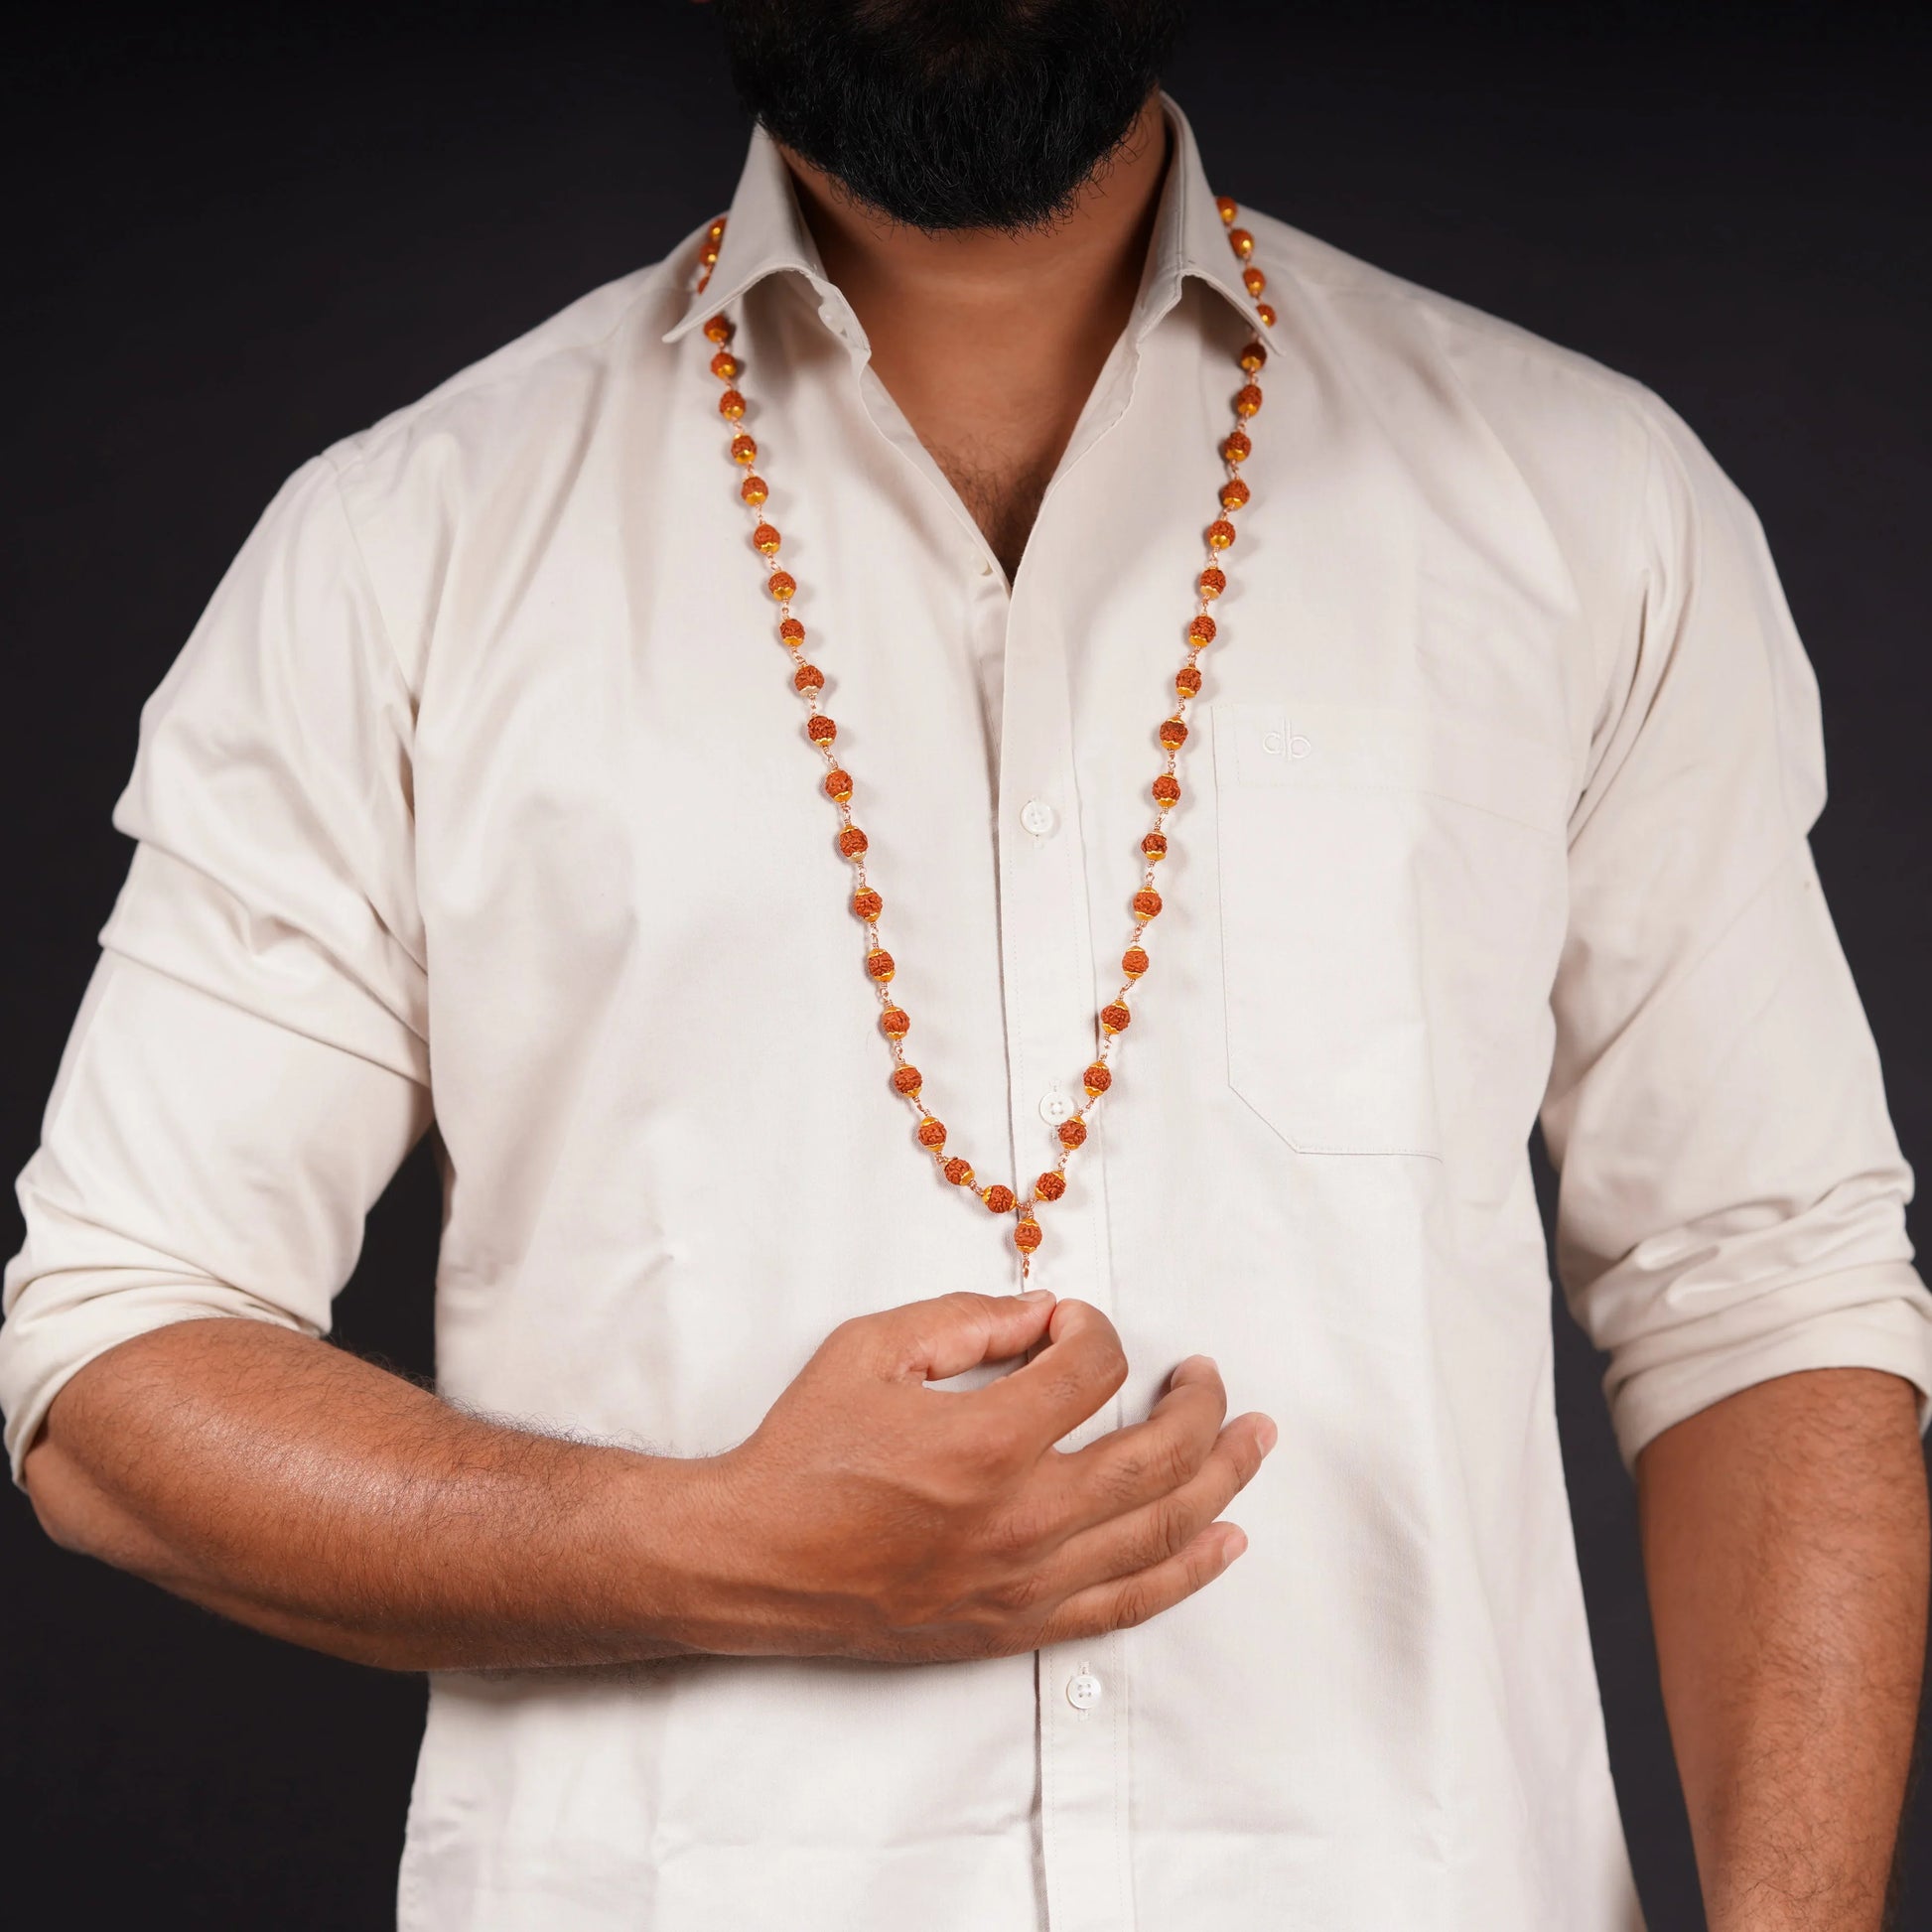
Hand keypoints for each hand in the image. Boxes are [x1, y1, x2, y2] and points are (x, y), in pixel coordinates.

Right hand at [665, 1290, 1275, 1661]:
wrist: (751, 1559)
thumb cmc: (802, 1453)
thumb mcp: (872, 1348)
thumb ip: (968, 1317)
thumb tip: (1045, 1316)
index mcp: (987, 1439)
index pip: (1093, 1369)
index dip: (1096, 1331)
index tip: (1074, 1325)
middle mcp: (1022, 1516)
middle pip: (1157, 1455)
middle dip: (1199, 1406)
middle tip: (1206, 1376)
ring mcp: (1026, 1580)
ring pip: (1160, 1530)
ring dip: (1222, 1480)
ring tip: (1254, 1442)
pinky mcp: (1017, 1625)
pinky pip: (1128, 1603)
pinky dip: (1188, 1571)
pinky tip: (1226, 1540)